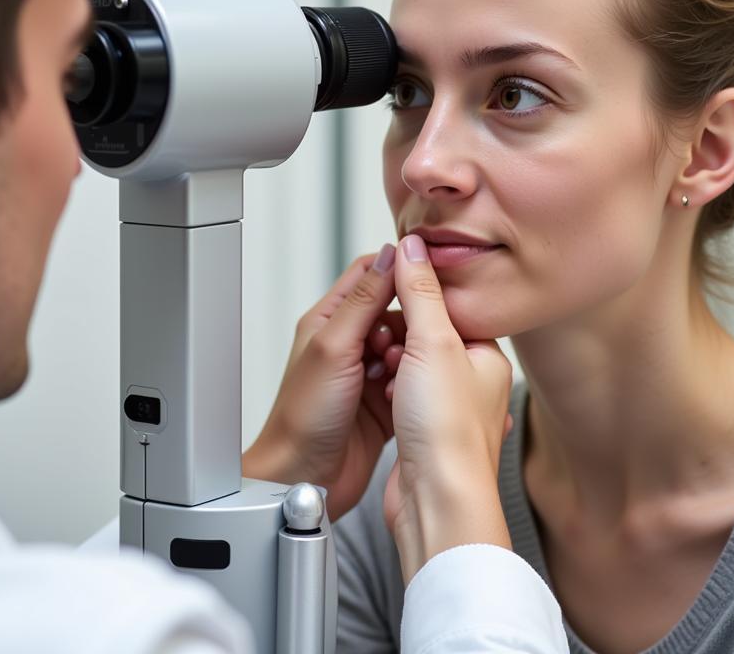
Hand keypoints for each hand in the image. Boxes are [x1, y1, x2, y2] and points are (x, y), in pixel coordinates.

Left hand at [243, 244, 402, 520]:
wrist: (304, 478)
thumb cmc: (304, 417)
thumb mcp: (334, 347)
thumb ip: (363, 301)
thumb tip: (390, 256)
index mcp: (330, 320)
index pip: (370, 274)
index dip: (399, 269)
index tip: (428, 273)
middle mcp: (349, 343)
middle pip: (395, 310)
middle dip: (412, 320)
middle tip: (420, 335)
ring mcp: (368, 373)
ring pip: (408, 346)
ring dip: (414, 355)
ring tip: (408, 371)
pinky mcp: (385, 402)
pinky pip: (412, 380)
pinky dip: (417, 383)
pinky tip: (415, 392)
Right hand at [383, 234, 513, 584]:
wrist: (437, 500)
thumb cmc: (446, 431)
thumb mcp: (433, 342)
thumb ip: (421, 289)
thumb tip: (412, 245)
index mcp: (488, 356)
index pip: (448, 306)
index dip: (414, 297)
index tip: (389, 294)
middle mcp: (473, 381)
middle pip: (424, 334)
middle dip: (397, 334)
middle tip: (384, 341)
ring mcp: (448, 407)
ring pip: (408, 364)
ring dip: (389, 363)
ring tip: (383, 370)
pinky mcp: (425, 430)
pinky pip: (399, 394)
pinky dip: (386, 390)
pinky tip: (381, 395)